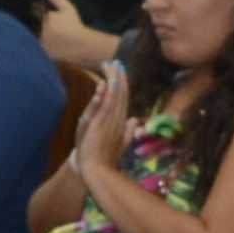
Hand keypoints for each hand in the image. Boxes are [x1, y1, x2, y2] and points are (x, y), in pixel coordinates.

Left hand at [75, 62, 135, 178]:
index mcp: (122, 123)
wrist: (97, 170)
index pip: (123, 100)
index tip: (120, 71)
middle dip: (119, 77)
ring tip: (113, 64)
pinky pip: (106, 105)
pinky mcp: (102, 123)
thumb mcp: (117, 143)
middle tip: (117, 61)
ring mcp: (111, 121)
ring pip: (115, 97)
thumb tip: (135, 120)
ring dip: (114, 80)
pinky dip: (108, 93)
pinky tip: (108, 81)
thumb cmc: (104, 158)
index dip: (122, 85)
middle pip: (121, 95)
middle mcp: (119, 120)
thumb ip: (127, 131)